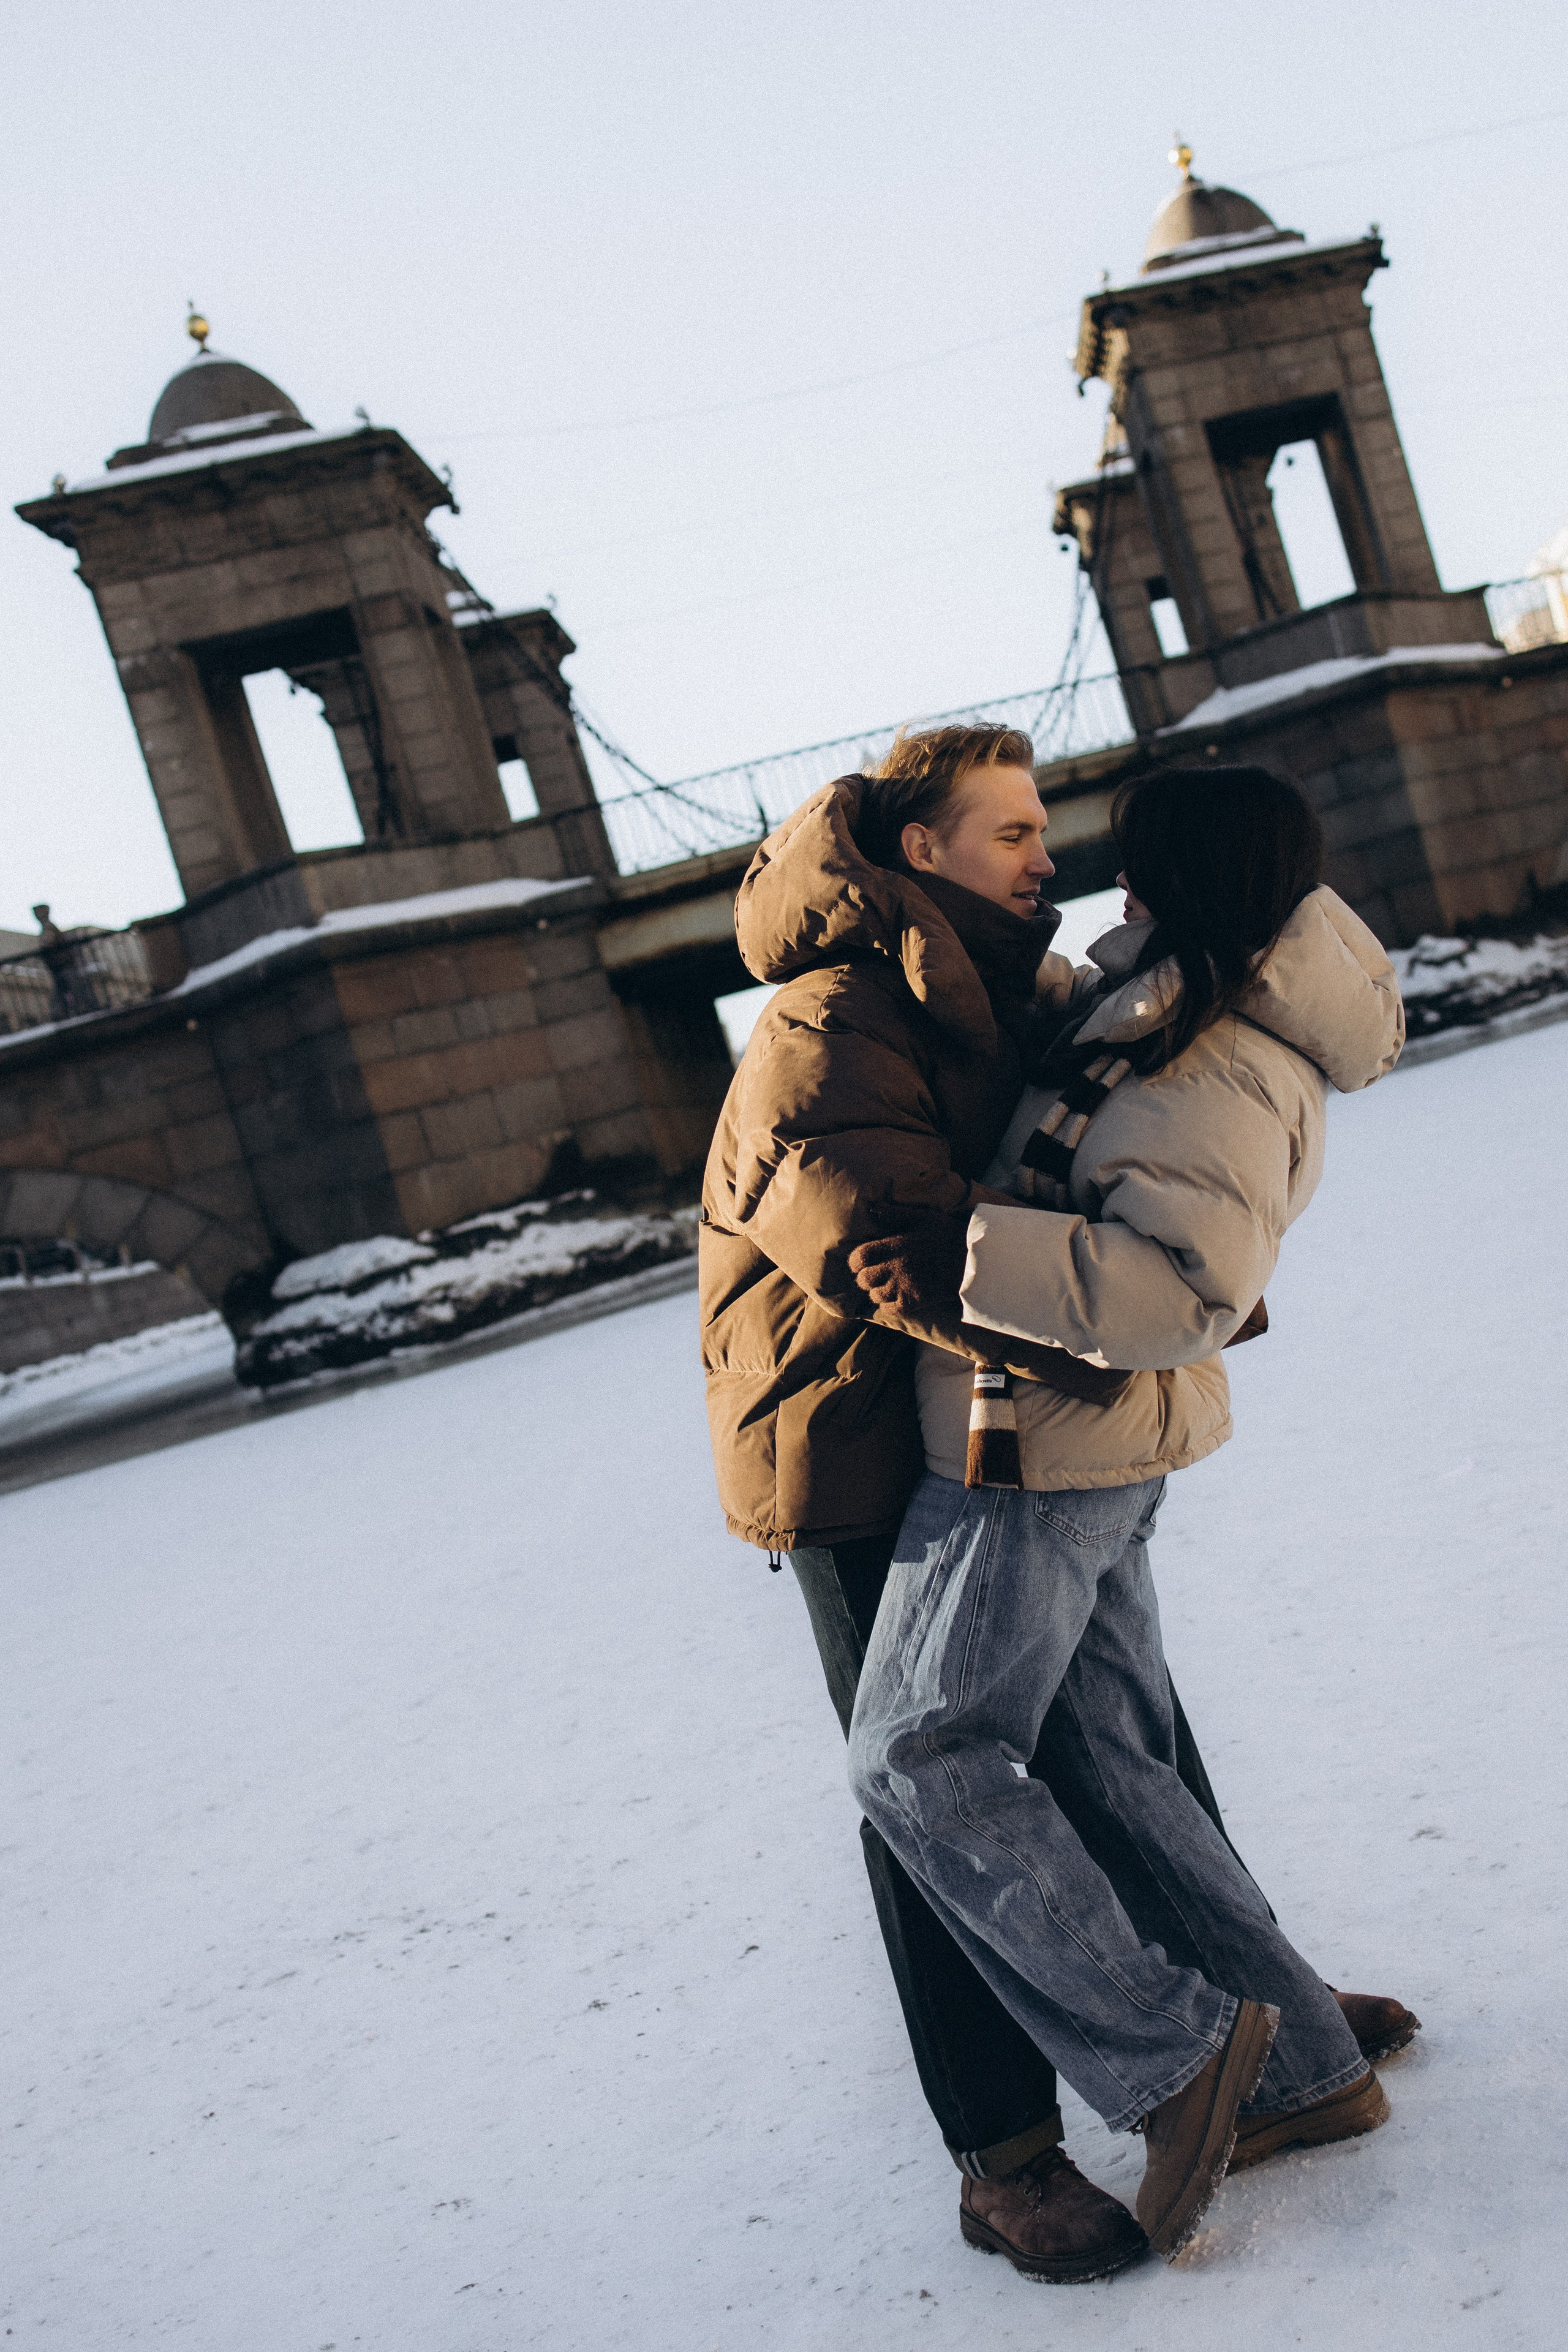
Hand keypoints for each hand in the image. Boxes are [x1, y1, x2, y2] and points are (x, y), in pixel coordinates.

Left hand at [848, 1214, 967, 1321]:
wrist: (973, 1260)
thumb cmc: (948, 1235)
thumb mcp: (923, 1217)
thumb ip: (895, 1214)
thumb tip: (872, 1208)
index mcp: (895, 1246)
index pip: (859, 1257)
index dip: (855, 1261)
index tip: (861, 1261)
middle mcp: (896, 1267)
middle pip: (864, 1279)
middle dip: (865, 1277)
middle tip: (874, 1274)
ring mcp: (904, 1286)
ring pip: (875, 1295)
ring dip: (877, 1291)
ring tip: (886, 1286)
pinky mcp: (914, 1302)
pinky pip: (889, 1309)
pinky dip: (887, 1305)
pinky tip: (895, 1298)